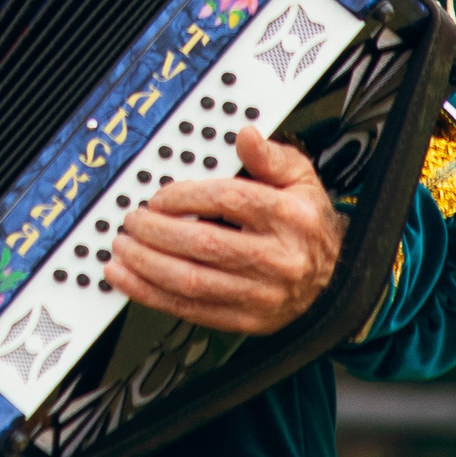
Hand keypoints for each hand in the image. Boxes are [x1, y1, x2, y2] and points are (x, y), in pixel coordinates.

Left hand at [106, 126, 344, 333]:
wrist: (334, 278)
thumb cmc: (306, 223)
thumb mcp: (299, 178)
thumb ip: (269, 156)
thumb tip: (246, 136)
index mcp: (289, 218)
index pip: (229, 201)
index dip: (185, 197)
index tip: (159, 196)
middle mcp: (278, 259)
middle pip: (205, 244)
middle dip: (157, 232)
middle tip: (132, 220)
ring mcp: (262, 295)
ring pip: (193, 282)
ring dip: (147, 266)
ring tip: (121, 249)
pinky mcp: (247, 321)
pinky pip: (191, 311)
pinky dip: (153, 296)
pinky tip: (130, 281)